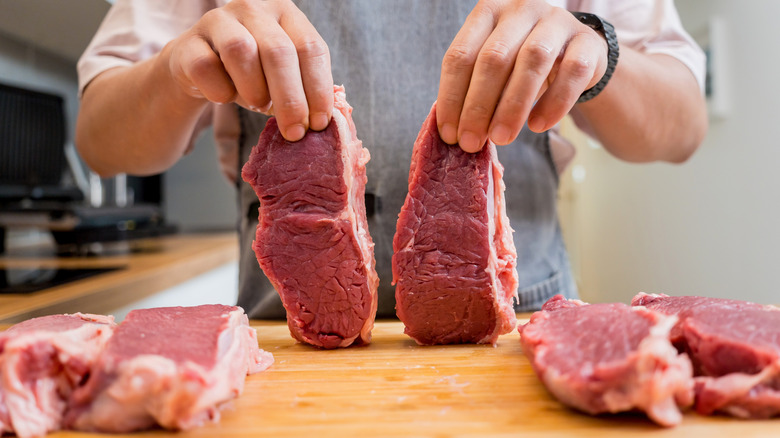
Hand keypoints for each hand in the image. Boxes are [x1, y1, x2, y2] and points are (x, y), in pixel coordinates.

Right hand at [165, 0, 332, 140]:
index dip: (318, 89)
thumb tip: (322, 121)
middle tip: (294, 132)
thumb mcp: (283, 78)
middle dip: (290, 99)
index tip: (318, 123)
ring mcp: (218, 20)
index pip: (310, 48)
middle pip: (278, 51)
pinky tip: (225, 97)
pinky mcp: (188, 42)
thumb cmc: (251, 75)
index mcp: (285, 13)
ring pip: (241, 51)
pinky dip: (220, 92)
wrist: (199, 70)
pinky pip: (206, 68)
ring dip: (255, 89)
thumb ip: (305, 90)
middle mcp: (253, 8)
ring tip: (258, 105)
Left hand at [436, 0, 608, 151]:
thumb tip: (453, 132)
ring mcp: (557, 22)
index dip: (452, 97)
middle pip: (494, 58)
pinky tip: (538, 126)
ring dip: (512, 107)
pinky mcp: (588, 42)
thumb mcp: (494, 69)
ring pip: (532, 61)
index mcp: (488, 12)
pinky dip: (553, 104)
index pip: (461, 55)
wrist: (575, 54)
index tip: (449, 133)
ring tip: (501, 138)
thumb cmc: (521, 64)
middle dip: (478, 107)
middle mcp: (521, 10)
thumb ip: (473, 90)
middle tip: (471, 142)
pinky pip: (571, 73)